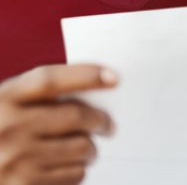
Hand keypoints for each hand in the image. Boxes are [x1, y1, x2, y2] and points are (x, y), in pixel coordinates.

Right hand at [0, 65, 117, 184]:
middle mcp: (8, 126)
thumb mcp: (8, 105)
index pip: (50, 80)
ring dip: (91, 148)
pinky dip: (79, 170)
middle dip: (100, 120)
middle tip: (107, 125)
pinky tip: (71, 166)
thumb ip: (40, 97)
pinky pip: (73, 174)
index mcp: (5, 99)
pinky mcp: (23, 184)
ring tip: (87, 148)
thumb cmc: (0, 130)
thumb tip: (94, 90)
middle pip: (74, 115)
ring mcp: (14, 157)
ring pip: (80, 146)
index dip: (85, 75)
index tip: (113, 78)